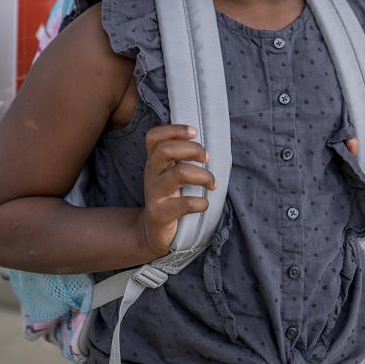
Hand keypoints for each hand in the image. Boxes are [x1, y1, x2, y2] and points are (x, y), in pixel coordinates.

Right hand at [138, 125, 216, 258]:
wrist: (152, 233)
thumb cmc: (171, 198)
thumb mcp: (172, 175)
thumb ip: (182, 158)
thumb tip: (210, 141)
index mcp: (155, 162)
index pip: (154, 137)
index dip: (173, 130)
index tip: (194, 132)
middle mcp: (151, 175)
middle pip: (165, 150)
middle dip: (192, 149)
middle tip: (206, 158)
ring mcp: (154, 195)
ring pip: (178, 173)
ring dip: (203, 176)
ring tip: (213, 184)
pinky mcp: (159, 215)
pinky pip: (183, 204)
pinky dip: (200, 202)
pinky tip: (204, 204)